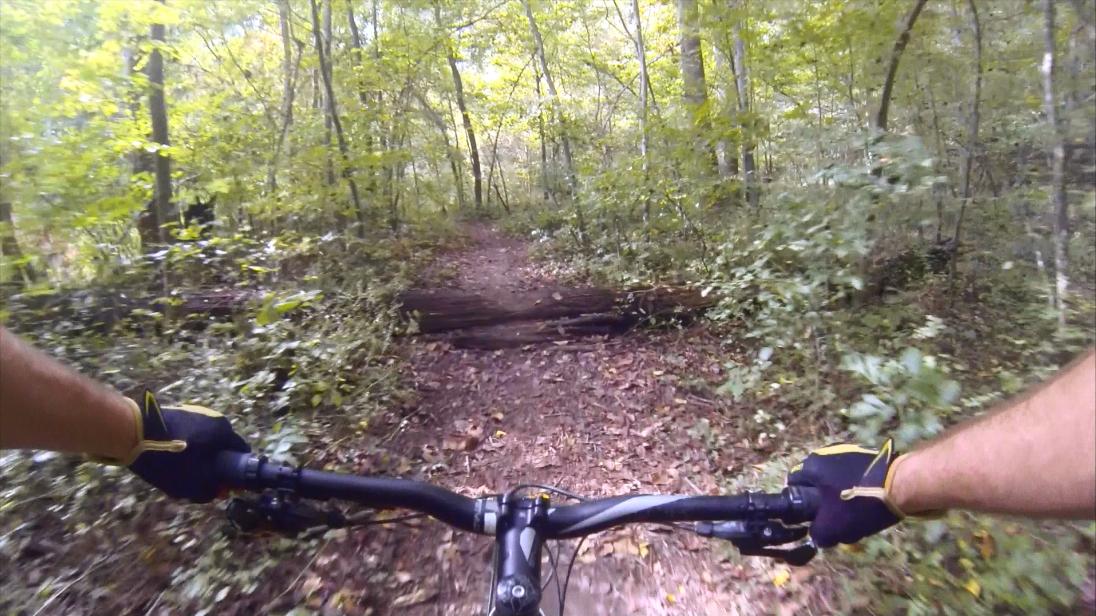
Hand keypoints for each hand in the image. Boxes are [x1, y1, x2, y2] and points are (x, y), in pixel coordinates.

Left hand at [123, 390, 249, 502]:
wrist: (131, 433)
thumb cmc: (169, 459)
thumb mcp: (191, 483)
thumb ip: (209, 490)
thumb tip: (219, 492)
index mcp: (223, 432)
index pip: (242, 451)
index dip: (236, 470)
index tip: (224, 483)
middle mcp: (214, 419)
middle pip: (223, 445)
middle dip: (215, 463)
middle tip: (200, 479)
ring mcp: (195, 413)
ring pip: (205, 440)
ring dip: (200, 454)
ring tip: (181, 470)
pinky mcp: (178, 413)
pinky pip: (190, 434)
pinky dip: (186, 446)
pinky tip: (169, 458)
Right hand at [787, 439, 905, 546]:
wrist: (902, 485)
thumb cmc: (859, 504)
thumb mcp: (833, 527)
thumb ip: (817, 534)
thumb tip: (816, 536)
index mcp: (811, 465)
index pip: (793, 484)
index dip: (799, 504)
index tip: (812, 518)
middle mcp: (825, 452)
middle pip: (816, 482)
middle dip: (822, 500)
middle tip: (834, 518)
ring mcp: (847, 450)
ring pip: (835, 479)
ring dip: (839, 493)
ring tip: (854, 513)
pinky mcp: (866, 454)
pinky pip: (852, 474)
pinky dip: (856, 487)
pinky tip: (867, 502)